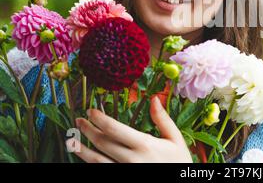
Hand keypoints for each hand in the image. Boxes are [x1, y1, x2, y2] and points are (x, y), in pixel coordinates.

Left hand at [66, 96, 192, 162]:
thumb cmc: (179, 163)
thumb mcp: (175, 139)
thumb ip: (162, 119)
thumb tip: (154, 98)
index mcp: (144, 144)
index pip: (114, 128)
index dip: (99, 118)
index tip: (91, 111)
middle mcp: (131, 159)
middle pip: (102, 142)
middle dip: (88, 130)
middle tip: (79, 121)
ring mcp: (125, 171)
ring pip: (96, 161)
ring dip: (82, 150)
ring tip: (73, 141)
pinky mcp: (123, 179)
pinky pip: (102, 171)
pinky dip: (91, 164)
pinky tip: (86, 158)